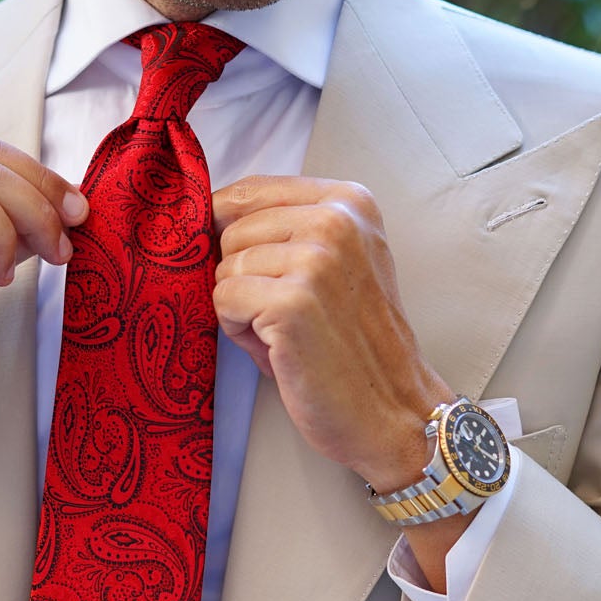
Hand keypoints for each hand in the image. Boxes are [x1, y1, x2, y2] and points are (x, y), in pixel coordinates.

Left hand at [210, 177, 451, 494]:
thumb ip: (290, 227)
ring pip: (224, 266)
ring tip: (286, 333)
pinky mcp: (293, 302)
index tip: (259, 272)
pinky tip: (279, 348)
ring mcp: (316, 259)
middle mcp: (336, 220)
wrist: (393, 410)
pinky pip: (223, 300)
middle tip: (285, 314)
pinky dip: (239, 332)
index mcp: (349, 200)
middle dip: (243, 275)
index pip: (248, 190)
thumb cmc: (353, 342)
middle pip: (231, 229)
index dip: (232, 234)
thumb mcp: (337, 262)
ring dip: (241, 307)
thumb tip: (207, 211)